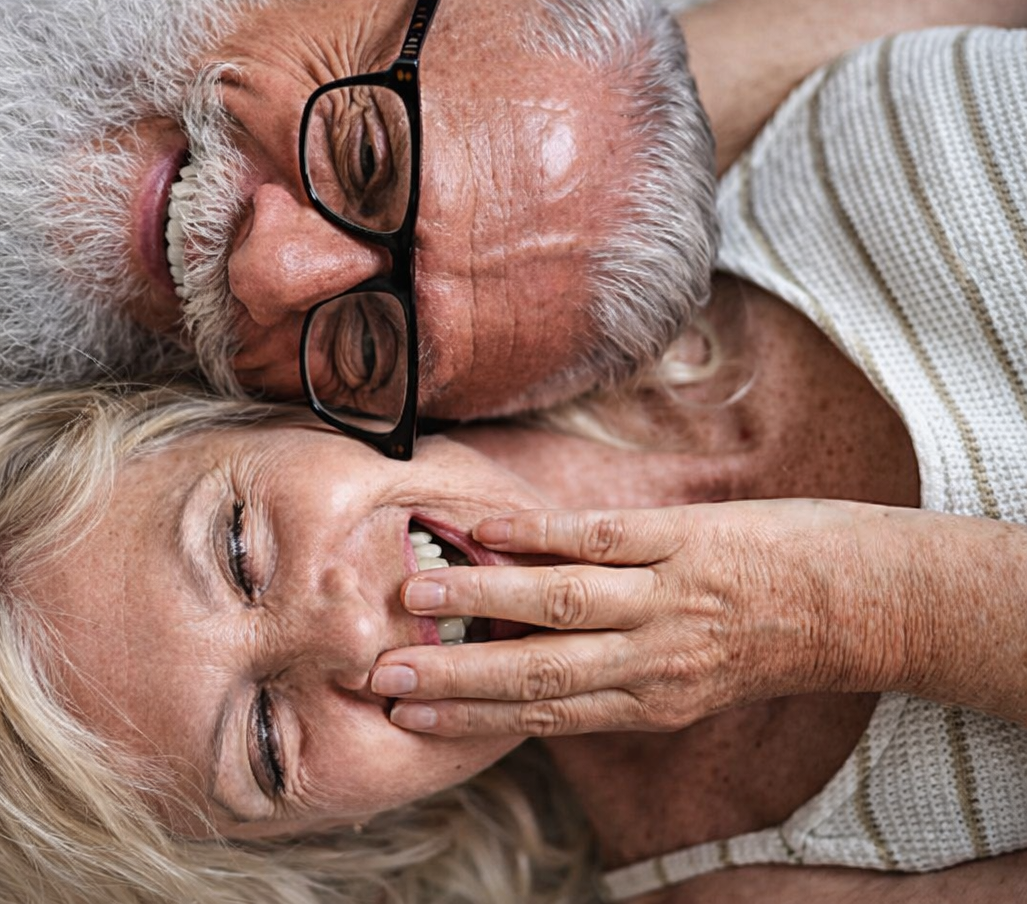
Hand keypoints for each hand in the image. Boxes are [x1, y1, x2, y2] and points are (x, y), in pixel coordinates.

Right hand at [371, 499, 917, 737]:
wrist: (863, 598)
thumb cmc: (769, 637)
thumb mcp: (691, 679)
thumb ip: (616, 677)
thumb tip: (533, 664)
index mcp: (650, 700)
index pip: (542, 715)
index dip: (469, 718)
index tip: (405, 719)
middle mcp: (653, 659)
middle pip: (536, 673)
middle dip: (455, 678)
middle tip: (383, 676)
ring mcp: (666, 597)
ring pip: (559, 603)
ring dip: (482, 600)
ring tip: (416, 596)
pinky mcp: (684, 540)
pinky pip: (599, 538)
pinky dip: (539, 534)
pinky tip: (487, 527)